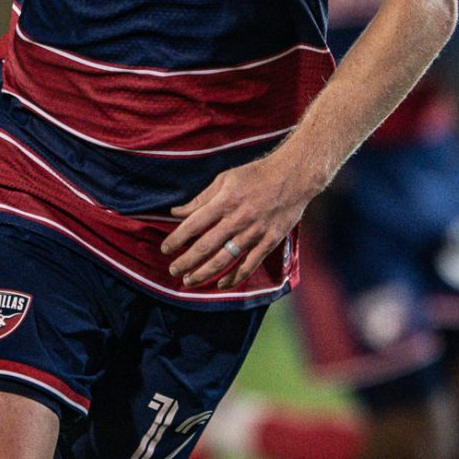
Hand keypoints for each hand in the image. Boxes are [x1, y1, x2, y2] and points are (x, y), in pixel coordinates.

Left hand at [163, 149, 321, 288]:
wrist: (294, 176)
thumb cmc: (256, 175)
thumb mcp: (225, 179)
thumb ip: (201, 198)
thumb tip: (176, 212)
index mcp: (224, 201)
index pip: (193, 225)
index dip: (176, 239)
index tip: (165, 249)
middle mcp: (237, 219)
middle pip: (205, 246)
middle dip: (185, 262)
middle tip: (172, 271)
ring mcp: (254, 232)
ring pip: (224, 260)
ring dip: (204, 273)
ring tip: (189, 281)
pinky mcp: (269, 242)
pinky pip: (249, 265)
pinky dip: (234, 278)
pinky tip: (221, 284)